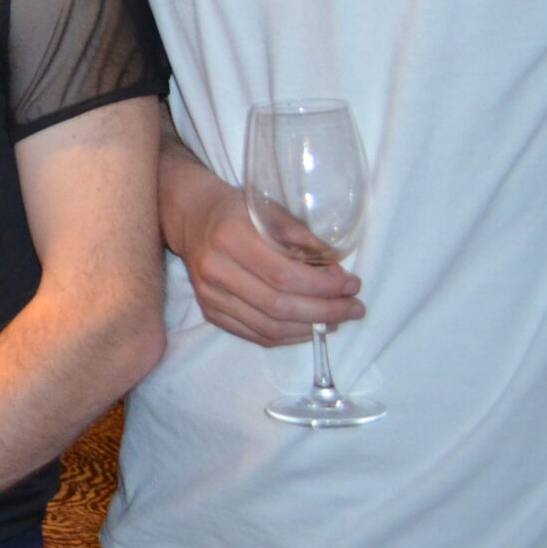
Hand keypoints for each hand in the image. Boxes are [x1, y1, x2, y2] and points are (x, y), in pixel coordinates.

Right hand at [177, 177, 361, 346]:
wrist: (192, 218)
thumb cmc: (237, 210)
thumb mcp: (271, 211)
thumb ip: (305, 239)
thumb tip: (339, 272)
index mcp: (231, 237)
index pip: (284, 275)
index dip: (324, 287)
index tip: (352, 284)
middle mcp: (215, 269)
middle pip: (279, 306)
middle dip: (325, 311)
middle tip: (354, 308)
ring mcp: (209, 295)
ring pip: (268, 328)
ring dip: (309, 329)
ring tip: (336, 319)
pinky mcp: (210, 311)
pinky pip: (255, 335)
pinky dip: (287, 336)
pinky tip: (307, 327)